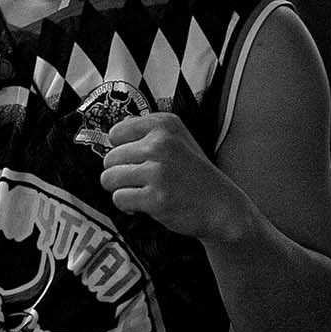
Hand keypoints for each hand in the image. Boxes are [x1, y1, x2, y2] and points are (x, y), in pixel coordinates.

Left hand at [100, 111, 244, 242]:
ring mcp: (158, 171)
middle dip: (119, 174)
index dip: (120, 150)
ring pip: (109, 179)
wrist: (221, 206)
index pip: (116, 133)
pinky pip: (119, 199)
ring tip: (140, 192)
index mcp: (164, 125)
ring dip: (121, 190)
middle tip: (139, 181)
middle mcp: (160, 144)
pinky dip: (128, 206)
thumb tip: (117, 131)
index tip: (133, 160)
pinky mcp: (155, 197)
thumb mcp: (179, 140)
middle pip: (109, 159)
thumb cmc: (197, 176)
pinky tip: (144, 204)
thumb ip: (148, 133)